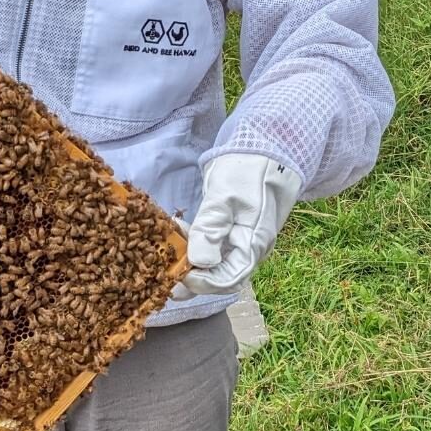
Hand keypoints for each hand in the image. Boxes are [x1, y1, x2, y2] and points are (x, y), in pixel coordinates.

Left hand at [174, 154, 300, 297]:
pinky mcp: (235, 229)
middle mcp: (250, 248)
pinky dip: (198, 246)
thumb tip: (199, 263)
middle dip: (194, 277)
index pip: (228, 279)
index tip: (178, 276)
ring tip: (169, 256)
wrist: (265, 148)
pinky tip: (181, 237)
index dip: (202, 283)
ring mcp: (243, 239)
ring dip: (193, 263)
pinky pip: (217, 247)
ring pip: (218, 262)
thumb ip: (212, 228)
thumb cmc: (247, 170)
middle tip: (166, 274)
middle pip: (222, 276)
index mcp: (253, 244)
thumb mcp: (225, 196)